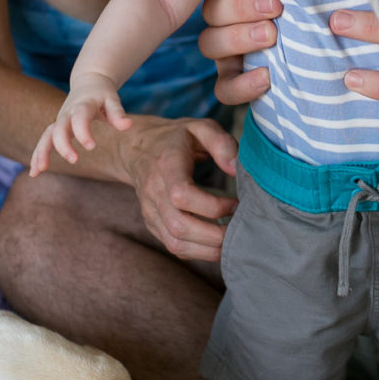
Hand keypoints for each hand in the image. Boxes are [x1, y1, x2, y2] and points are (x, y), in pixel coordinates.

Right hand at [30, 74, 132, 174]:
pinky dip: (38, 155)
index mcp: (82, 106)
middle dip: (63, 145)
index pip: (79, 118)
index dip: (83, 132)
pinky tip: (35, 172)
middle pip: (59, 129)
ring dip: (41, 152)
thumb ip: (118, 113)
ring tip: (39, 171)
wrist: (89, 80)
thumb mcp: (112, 99)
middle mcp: (67, 113)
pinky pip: (45, 141)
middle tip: (74, 160)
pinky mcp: (57, 127)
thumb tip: (128, 126)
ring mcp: (60, 120)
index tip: (91, 146)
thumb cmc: (102, 93)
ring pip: (47, 136)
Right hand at [112, 115, 237, 260]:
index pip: (182, 195)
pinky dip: (198, 252)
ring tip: (232, 242)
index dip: (213, 206)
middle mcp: (154, 192)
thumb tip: (236, 169)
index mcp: (166, 166)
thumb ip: (221, 143)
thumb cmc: (176, 138)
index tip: (236, 204)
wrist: (137, 148)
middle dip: (215, 236)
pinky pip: (173, 246)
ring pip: (176, 243)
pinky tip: (217, 245)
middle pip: (180, 226)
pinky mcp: (152, 224)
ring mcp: (150, 211)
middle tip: (240, 231)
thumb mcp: (200, 127)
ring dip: (208, 250)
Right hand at [198, 0, 279, 106]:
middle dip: (243, 7)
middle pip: (212, 11)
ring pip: (210, 43)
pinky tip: (267, 77)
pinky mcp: (234, 80)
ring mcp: (225, 49)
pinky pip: (224, 88)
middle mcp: (223, 16)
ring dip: (239, 37)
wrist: (333, 40)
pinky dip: (242, 85)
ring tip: (271, 34)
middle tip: (275, 5)